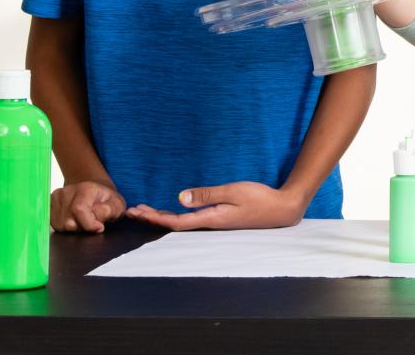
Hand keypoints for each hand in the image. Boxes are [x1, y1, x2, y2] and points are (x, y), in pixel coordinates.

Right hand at [51, 180, 126, 232]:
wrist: (94, 194)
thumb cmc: (106, 201)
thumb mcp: (116, 204)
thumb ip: (109, 211)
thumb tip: (98, 225)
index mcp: (85, 189)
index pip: (79, 210)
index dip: (89, 224)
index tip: (99, 227)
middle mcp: (67, 191)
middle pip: (69, 222)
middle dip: (82, 227)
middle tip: (92, 222)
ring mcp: (56, 198)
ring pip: (61, 226)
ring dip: (74, 228)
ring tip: (83, 220)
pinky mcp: (49, 206)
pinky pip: (54, 225)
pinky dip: (64, 227)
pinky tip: (73, 220)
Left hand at [125, 181, 305, 230]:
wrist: (282, 209)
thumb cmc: (260, 198)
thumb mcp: (234, 191)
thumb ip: (207, 194)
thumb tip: (180, 197)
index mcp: (211, 218)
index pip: (176, 221)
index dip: (155, 217)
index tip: (137, 212)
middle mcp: (209, 223)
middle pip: (174, 223)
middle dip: (152, 217)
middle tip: (132, 211)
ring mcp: (215, 222)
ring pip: (181, 222)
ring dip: (162, 216)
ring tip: (145, 210)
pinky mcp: (220, 218)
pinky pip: (192, 219)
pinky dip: (176, 214)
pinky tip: (172, 210)